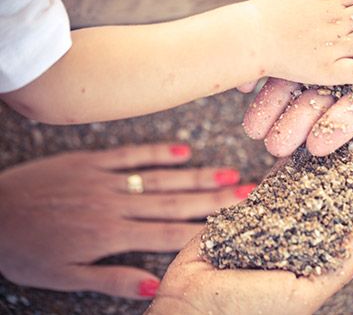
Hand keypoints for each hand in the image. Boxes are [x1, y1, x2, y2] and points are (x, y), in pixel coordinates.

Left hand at [0, 143, 252, 298]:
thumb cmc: (25, 248)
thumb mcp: (65, 276)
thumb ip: (111, 279)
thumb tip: (153, 282)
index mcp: (111, 233)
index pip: (168, 231)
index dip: (203, 227)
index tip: (234, 222)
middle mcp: (116, 203)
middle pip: (174, 201)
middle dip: (213, 198)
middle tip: (246, 191)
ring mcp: (105, 178)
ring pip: (159, 177)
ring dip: (195, 176)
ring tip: (227, 173)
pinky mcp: (91, 161)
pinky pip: (131, 154)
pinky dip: (158, 152)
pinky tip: (183, 151)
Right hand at [147, 119, 352, 314]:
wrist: (193, 308)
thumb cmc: (249, 311)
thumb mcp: (305, 293)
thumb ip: (337, 264)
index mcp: (324, 251)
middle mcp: (307, 229)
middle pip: (342, 183)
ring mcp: (281, 216)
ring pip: (312, 173)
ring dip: (333, 147)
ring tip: (352, 119)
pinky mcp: (253, 206)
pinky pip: (276, 176)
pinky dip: (292, 156)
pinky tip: (309, 135)